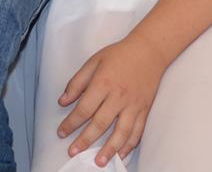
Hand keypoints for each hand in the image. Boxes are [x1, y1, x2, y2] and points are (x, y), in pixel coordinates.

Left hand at [55, 37, 165, 166]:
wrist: (149, 51)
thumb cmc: (119, 55)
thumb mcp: (93, 61)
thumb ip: (77, 82)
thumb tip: (63, 101)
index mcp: (103, 83)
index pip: (84, 108)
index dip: (71, 123)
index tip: (62, 133)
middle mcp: (118, 96)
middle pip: (100, 123)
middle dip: (85, 140)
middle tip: (73, 152)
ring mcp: (133, 105)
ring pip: (121, 132)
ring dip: (109, 149)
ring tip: (99, 162)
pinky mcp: (144, 109)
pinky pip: (138, 131)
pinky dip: (130, 145)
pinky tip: (121, 154)